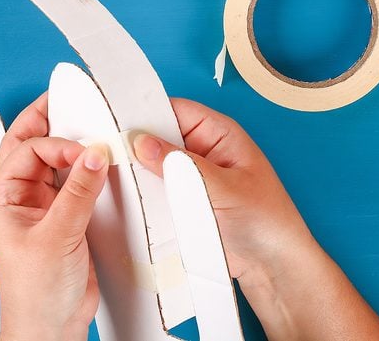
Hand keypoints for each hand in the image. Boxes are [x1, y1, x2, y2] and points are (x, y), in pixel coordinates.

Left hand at [0, 94, 108, 340]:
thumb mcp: (58, 236)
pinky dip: (84, 167)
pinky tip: (98, 160)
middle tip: (64, 96)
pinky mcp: (65, 216)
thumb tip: (94, 154)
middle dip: (43, 119)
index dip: (58, 145)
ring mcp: (43, 206)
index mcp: (4, 198)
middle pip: (27, 144)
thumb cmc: (35, 291)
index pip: (30, 151)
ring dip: (66, 142)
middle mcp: (21, 197)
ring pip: (51, 161)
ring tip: (83, 119)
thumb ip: (78, 193)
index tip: (86, 151)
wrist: (50, 324)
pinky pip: (73, 181)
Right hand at [133, 98, 378, 340]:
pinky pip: (155, 192)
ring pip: (153, 166)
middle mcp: (201, 152)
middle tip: (105, 152)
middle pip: (159, 137)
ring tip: (110, 176)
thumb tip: (141, 142)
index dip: (146, 113)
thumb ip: (183, 165)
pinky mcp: (182, 203)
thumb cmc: (266, 221)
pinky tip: (123, 199)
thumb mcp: (224, 188)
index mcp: (218, 134)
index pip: (175, 110)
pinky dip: (141, 196)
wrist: (273, 267)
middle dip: (135, 144)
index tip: (115, 121)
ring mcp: (189, 179)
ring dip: (136, 173)